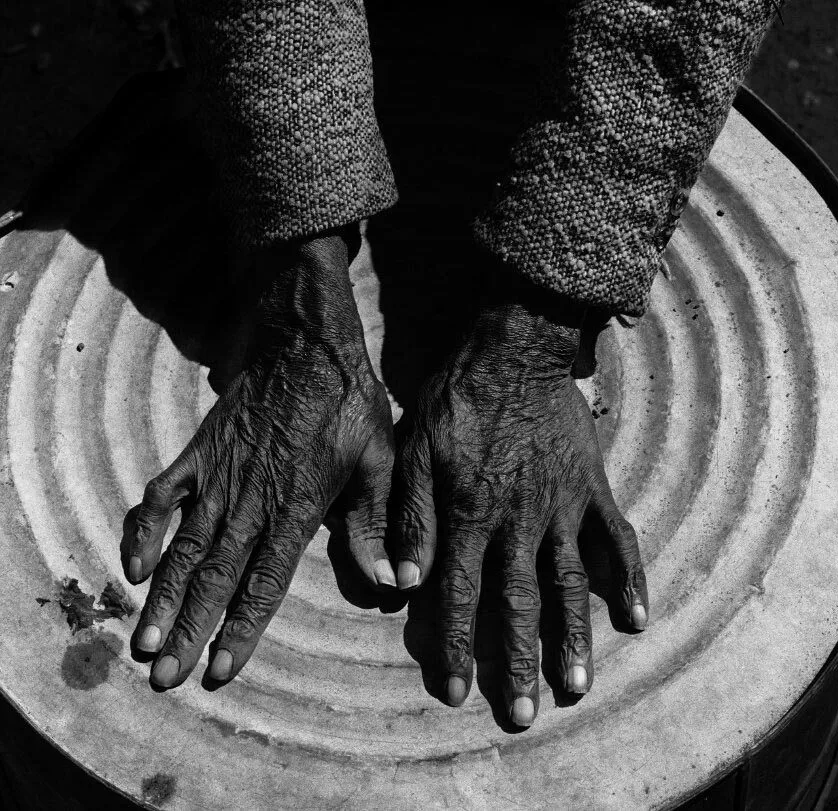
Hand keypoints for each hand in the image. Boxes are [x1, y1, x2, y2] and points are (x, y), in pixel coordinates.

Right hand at [121, 232, 395, 688]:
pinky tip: (133, 567)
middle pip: (215, 577)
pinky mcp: (199, 452)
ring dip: (163, 597)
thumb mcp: (378, 460)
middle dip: (190, 630)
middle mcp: (251, 500)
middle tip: (164, 677)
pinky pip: (161, 496)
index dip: (241, 630)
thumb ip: (378, 524)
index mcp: (297, 507)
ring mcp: (218, 476)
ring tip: (143, 642)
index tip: (219, 671)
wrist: (307, 344)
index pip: (265, 582)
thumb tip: (393, 581)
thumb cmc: (349, 403)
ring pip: (184, 547)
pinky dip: (143, 530)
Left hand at [389, 278, 647, 727]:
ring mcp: (562, 506)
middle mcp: (519, 521)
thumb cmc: (457, 399)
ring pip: (568, 583)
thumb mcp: (415, 450)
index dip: (458, 645)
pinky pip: (615, 538)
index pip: (462, 595)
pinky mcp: (591, 488)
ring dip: (573, 637)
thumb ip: (412, 516)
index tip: (458, 692)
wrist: (515, 351)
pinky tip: (636, 615)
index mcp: (471, 515)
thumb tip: (402, 580)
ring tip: (576, 686)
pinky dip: (627, 577)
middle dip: (519, 660)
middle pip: (519, 603)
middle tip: (525, 712)